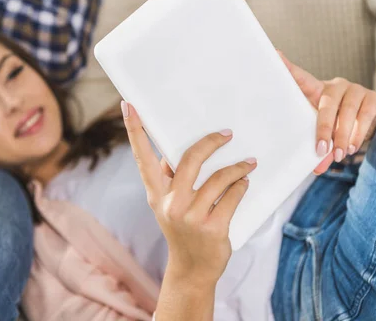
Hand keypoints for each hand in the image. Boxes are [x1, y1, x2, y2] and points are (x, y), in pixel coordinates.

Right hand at [121, 101, 255, 284]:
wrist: (193, 270)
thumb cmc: (182, 229)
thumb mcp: (168, 205)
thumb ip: (170, 179)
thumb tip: (176, 152)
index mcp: (156, 194)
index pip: (142, 157)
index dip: (134, 130)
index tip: (127, 105)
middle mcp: (170, 203)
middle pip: (191, 160)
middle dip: (212, 142)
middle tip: (227, 134)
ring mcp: (191, 217)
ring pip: (219, 179)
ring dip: (237, 168)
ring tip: (248, 164)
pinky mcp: (213, 228)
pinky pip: (232, 196)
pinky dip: (241, 186)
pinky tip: (245, 183)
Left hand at [278, 51, 375, 173]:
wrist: (364, 121)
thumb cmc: (335, 124)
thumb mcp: (322, 131)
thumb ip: (319, 146)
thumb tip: (317, 169)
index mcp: (317, 90)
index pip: (301, 78)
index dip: (288, 67)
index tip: (275, 55)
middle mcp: (336, 86)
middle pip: (328, 103)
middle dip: (324, 129)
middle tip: (319, 150)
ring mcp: (356, 90)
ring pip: (348, 111)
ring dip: (343, 136)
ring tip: (338, 154)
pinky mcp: (374, 98)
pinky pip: (366, 116)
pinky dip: (358, 134)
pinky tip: (352, 147)